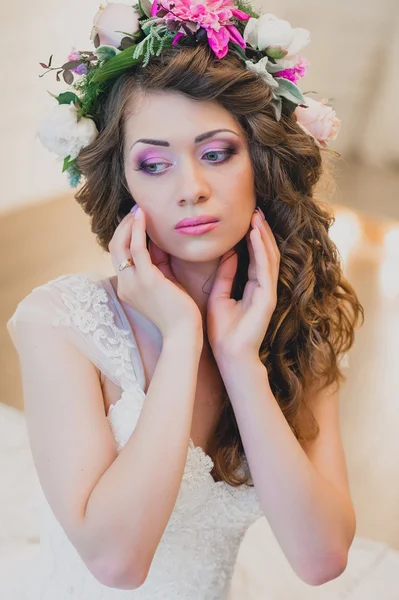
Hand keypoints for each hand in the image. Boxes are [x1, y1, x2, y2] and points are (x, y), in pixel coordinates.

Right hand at [109, 206, 201, 338]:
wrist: (183, 332)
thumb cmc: (178, 312)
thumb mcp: (164, 284)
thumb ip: (157, 264)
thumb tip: (156, 241)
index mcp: (127, 288)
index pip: (120, 256)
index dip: (125, 236)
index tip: (136, 220)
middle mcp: (125, 285)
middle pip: (115, 248)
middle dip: (124, 227)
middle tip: (136, 210)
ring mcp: (132, 283)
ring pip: (121, 245)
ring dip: (129, 224)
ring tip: (139, 209)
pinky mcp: (146, 279)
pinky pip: (136, 248)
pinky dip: (138, 230)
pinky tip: (143, 217)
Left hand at [207, 208, 279, 358]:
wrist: (228, 355)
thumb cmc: (222, 330)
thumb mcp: (219, 296)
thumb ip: (225, 275)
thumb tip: (229, 254)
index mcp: (252, 287)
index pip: (255, 256)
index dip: (252, 237)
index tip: (247, 217)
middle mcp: (263, 287)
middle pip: (265, 252)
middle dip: (261, 231)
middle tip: (255, 209)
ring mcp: (268, 292)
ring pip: (269, 257)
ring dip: (263, 236)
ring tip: (257, 216)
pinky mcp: (268, 298)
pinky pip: (265, 268)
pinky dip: (261, 250)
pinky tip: (256, 235)